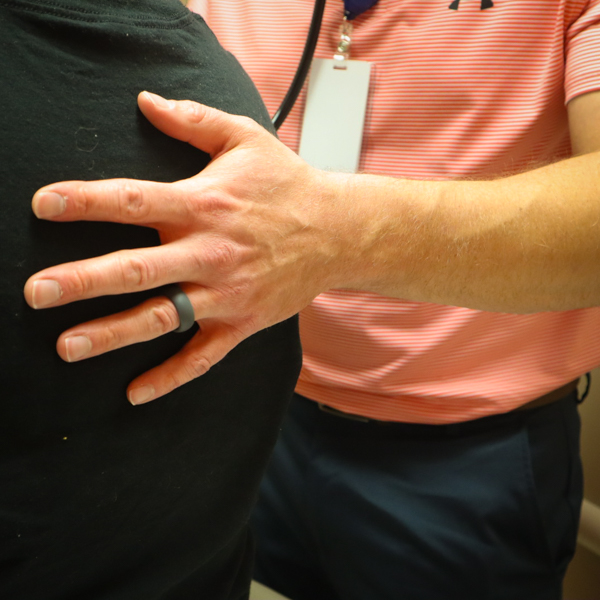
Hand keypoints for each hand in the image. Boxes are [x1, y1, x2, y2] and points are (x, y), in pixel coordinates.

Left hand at [24, 92, 349, 404]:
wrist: (339, 232)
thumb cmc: (289, 185)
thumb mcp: (245, 139)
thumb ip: (193, 119)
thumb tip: (145, 100)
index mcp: (206, 204)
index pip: (136, 201)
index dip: (87, 202)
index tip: (43, 205)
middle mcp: (211, 252)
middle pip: (139, 269)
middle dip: (84, 280)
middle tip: (37, 292)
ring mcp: (226, 293)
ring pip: (163, 318)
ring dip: (113, 333)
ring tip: (67, 346)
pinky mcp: (242, 321)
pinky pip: (203, 356)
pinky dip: (170, 376)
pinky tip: (134, 392)